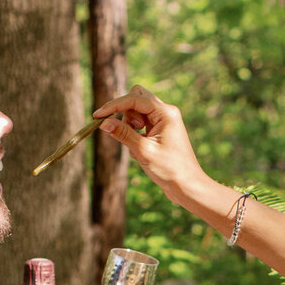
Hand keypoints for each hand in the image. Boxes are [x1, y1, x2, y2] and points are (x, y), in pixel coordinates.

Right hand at [95, 86, 212, 204]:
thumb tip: (103, 123)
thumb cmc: (170, 170)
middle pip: (137, 97)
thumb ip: (123, 134)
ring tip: (136, 146)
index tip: (97, 116)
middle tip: (129, 131)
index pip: (134, 99)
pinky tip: (139, 151)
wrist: (187, 186)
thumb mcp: (143, 151)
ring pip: (137, 110)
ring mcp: (163, 121)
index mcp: (166, 113)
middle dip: (125, 112)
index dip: (113, 106)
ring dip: (129, 124)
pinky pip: (141, 123)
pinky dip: (134, 133)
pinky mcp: (160, 131)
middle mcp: (166, 112)